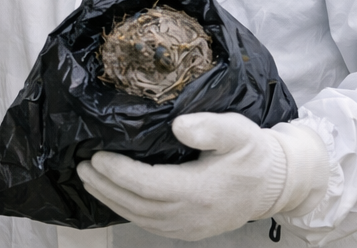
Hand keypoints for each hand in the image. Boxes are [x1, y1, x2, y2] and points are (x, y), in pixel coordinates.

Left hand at [76, 113, 327, 241]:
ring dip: (111, 199)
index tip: (96, 155)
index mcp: (199, 191)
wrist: (276, 185)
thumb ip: (210, 128)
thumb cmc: (253, 154)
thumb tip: (177, 126)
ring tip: (88, 178)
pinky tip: (113, 195)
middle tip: (81, 165)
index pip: (148, 184)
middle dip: (105, 185)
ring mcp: (189, 228)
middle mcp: (190, 215)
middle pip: (137, 204)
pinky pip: (151, 224)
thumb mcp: (238, 132)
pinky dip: (127, 209)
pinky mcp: (189, 231)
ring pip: (140, 217)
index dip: (118, 172)